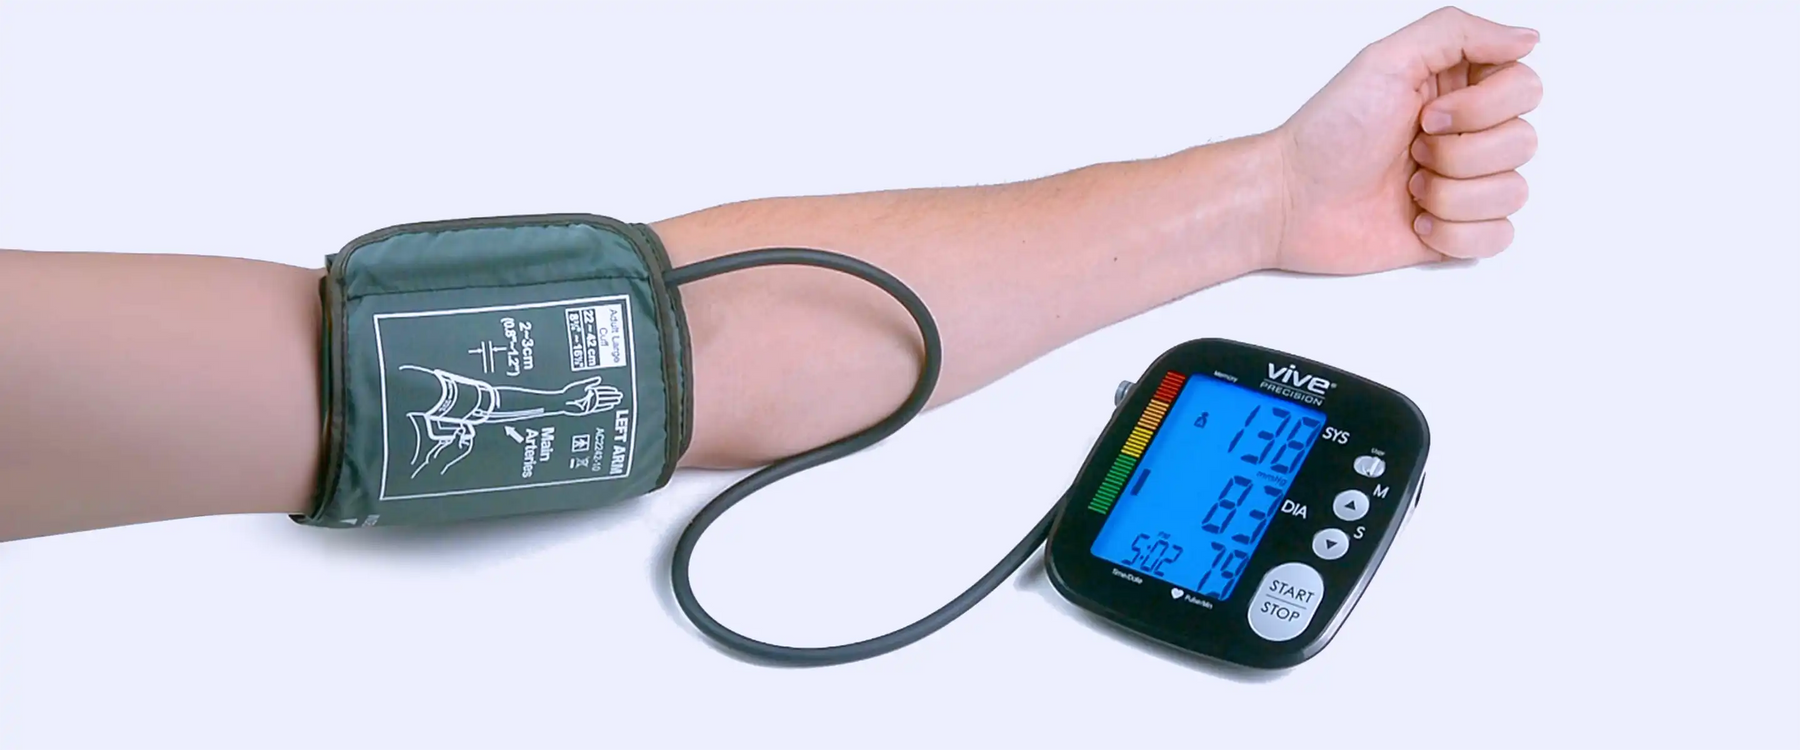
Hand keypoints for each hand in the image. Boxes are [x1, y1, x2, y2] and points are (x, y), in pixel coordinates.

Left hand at [561, 376, 623, 415]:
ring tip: (617, 400)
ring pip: (603, 402)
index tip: (615, 390)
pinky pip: (598, 408)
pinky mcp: (588, 409)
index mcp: (589, 390)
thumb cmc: (569, 393)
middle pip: (604, 396)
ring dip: (610, 401)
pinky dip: (604, 407)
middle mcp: (590, 397)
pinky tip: (610, 405)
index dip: (608, 390)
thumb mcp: (581, 385)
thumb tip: (599, 379)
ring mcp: (589, 403)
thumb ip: (590, 382)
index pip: (601, 390)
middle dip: (612, 396)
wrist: (562, 401)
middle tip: (619, 395)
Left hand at [1268, 7, 1542, 273]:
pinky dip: (1456, 233)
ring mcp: (1463, 185)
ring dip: (1452, 194)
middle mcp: (1468, 135)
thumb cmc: (1329, 132)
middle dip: (1459, 154)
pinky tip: (1417, 223)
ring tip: (1406, 189)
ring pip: (1514, 192)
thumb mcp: (1385, 60)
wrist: (1292, 200)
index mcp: (1458, 88)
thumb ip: (1458, 33)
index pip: (1526, 88)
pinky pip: (1499, 237)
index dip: (1483, 108)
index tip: (1427, 114)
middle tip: (1410, 150)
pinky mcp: (1455, 231)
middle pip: (1524, 142)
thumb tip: (1528, 38)